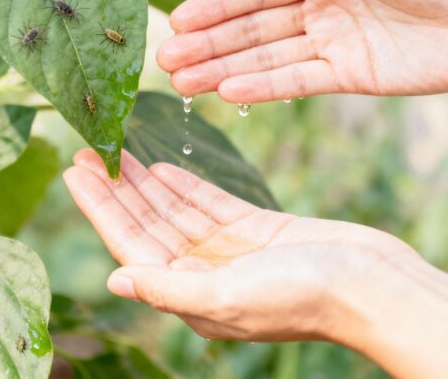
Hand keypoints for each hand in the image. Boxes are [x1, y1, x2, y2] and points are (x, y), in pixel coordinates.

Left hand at [62, 148, 414, 342]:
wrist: (371, 283)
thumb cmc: (305, 296)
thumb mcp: (229, 295)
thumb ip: (168, 288)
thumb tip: (115, 279)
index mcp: (191, 296)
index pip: (131, 245)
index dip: (100, 208)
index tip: (75, 171)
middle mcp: (203, 274)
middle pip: (146, 223)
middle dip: (114, 189)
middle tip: (85, 151)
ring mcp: (229, 251)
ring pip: (173, 210)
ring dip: (143, 181)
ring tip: (114, 151)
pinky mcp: (255, 229)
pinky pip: (208, 203)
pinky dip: (183, 185)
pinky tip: (159, 166)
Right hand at [157, 0, 447, 102]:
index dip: (216, 5)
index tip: (177, 21)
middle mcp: (318, 7)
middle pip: (252, 28)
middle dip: (208, 44)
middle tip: (165, 60)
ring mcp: (329, 43)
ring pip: (265, 58)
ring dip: (222, 70)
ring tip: (181, 83)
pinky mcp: (346, 76)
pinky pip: (295, 81)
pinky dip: (262, 87)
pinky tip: (227, 92)